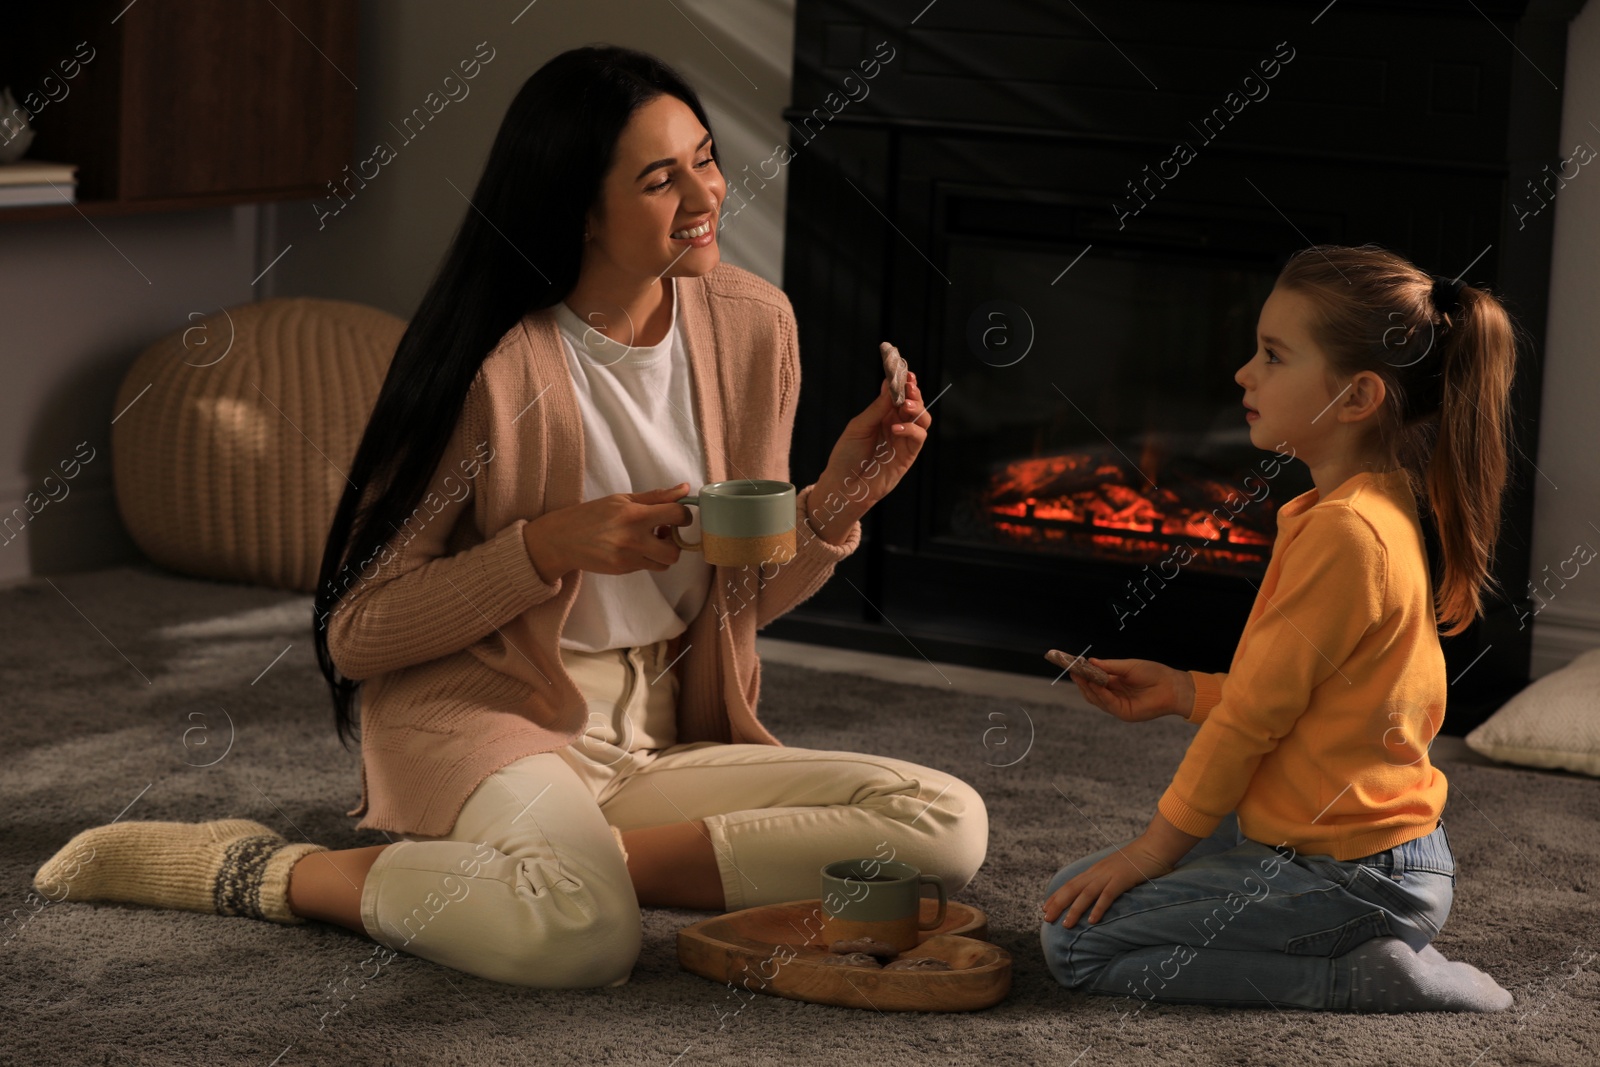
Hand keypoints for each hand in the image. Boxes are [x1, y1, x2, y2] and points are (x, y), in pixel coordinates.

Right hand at [522, 483, 691, 581]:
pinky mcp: (623, 570)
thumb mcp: (623, 499)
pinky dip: (647, 558)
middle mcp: (633, 539)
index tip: (678, 515)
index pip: (677, 515)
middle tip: (663, 532)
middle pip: (675, 550)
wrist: (562, 539)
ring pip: (664, 563)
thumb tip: (685, 489)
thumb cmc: (592, 515)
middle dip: (675, 542)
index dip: (684, 515)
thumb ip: (656, 497)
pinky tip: (633, 547)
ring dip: (662, 553)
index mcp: (634, 515)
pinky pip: (648, 567)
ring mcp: (628, 558)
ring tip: (649, 540)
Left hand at [810, 369, 931, 537]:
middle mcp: (896, 425)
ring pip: (923, 419)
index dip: (904, 383)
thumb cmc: (846, 456)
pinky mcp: (908, 456)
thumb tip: (889, 385)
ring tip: (906, 405)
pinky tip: (896, 428)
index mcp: (883, 415)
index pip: (898, 395)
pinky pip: (918, 438)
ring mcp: (903, 441)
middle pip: (915, 404)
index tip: (905, 371)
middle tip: (909, 385)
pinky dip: (911, 429)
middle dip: (914, 392)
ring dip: (918, 408)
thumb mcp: (859, 426)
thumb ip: (877, 408)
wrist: (844, 485)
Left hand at [1041, 835, 1175, 926]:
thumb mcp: (1116, 870)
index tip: (1044, 908)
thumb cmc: (1138, 861)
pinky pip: (1108, 895)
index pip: (1071, 884)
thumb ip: (1106, 880)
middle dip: (1058, 904)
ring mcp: (1110, 875)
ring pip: (1086, 894)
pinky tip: (1092, 921)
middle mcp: (1098, 872)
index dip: (1057, 896)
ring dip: (1075, 910)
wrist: (1155, 847)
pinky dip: (1099, 908)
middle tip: (1046, 918)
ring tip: (1066, 925)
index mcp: (1095, 870)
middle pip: (1073, 889)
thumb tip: (1097, 893)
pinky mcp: (1123, 879)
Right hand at [1070, 658, 1194, 722]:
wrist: (1171, 686)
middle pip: (1091, 691)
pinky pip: (1107, 703)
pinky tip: (1094, 683)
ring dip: (1087, 687)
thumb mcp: (1128, 666)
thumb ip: (1109, 666)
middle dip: (1081, 681)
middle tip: (1072, 669)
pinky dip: (1099, 693)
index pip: (1094, 680)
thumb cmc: (1153, 673)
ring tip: (1079, 674)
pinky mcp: (1124, 713)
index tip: (1072, 664)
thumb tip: (1090, 661)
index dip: (1083, 673)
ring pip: (1096, 698)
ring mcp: (1118, 705)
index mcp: (1115, 683)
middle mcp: (1114, 695)